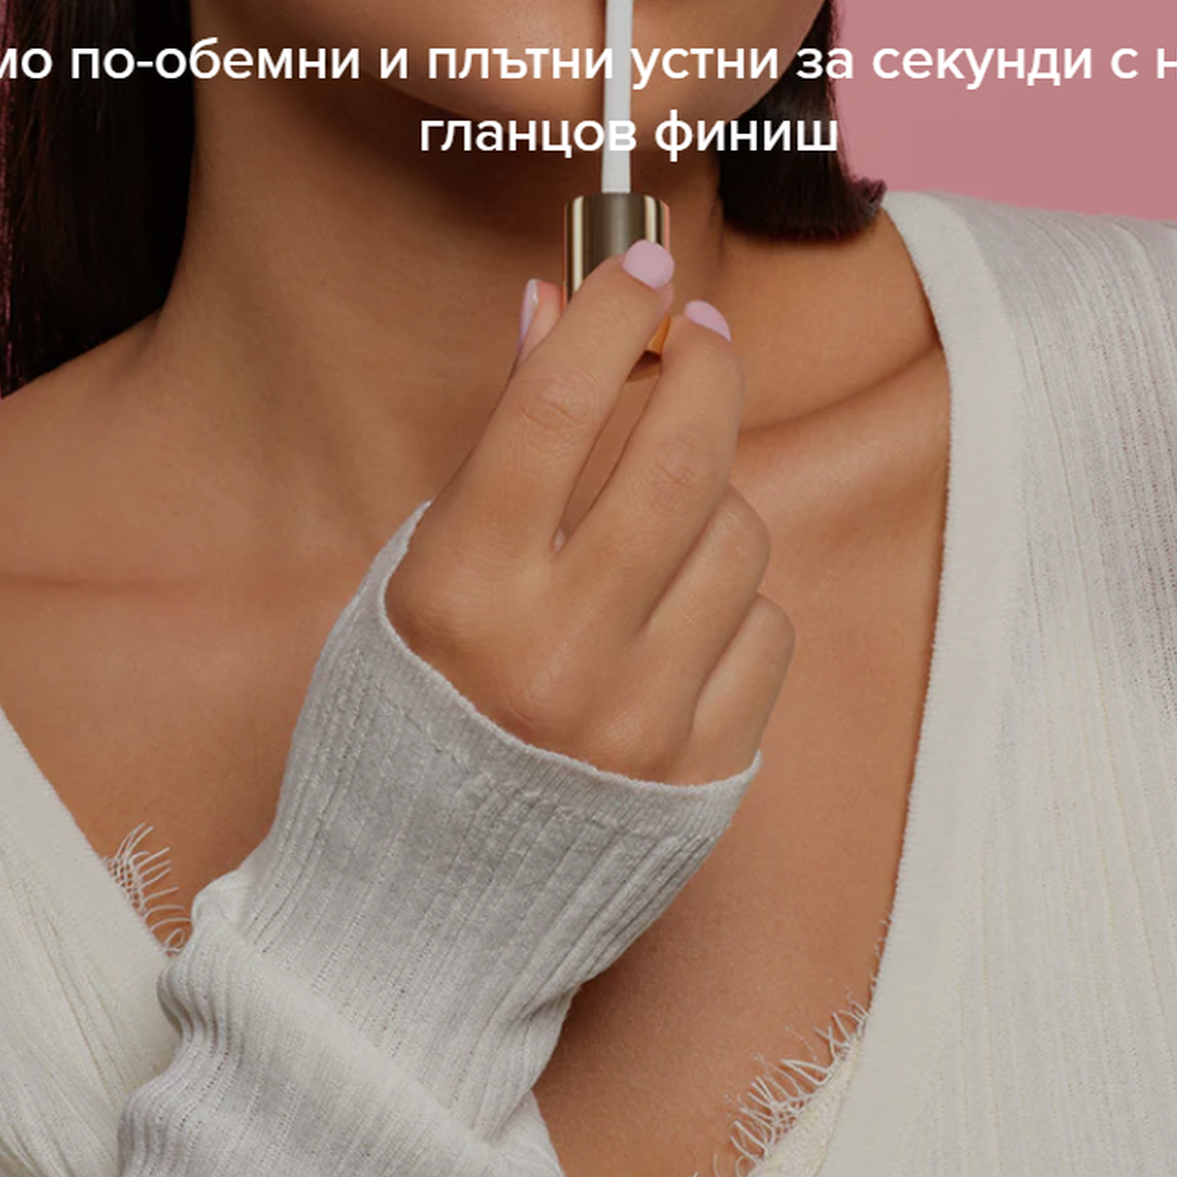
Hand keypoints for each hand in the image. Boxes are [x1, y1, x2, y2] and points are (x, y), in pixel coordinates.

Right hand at [387, 250, 791, 787]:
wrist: (425, 913)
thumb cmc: (411, 719)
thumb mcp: (419, 573)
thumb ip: (501, 445)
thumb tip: (554, 309)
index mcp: (459, 593)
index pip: (554, 408)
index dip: (611, 315)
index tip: (644, 262)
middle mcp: (553, 652)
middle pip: (676, 455)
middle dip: (703, 366)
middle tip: (699, 334)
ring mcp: (637, 717)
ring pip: (735, 534)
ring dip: (710, 504)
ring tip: (656, 531)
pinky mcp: (704, 771)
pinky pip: (764, 627)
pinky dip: (731, 607)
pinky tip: (673, 628)